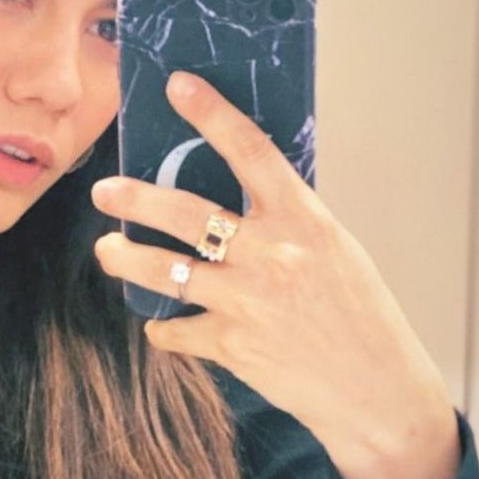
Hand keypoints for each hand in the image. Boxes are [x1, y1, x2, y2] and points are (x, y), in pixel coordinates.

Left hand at [91, 70, 460, 478]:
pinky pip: (176, 330)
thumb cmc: (361, 317)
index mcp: (304, 221)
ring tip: (108, 252)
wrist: (376, 391)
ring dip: (127, 259)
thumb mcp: (337, 252)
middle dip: (135, 198)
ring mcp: (247, 301)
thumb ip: (288, 226)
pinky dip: (165, 329)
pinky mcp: (231, 346)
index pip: (252, 151)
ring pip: (164, 271)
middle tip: (102, 190)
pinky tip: (163, 325)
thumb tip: (239, 202)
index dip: (212, 114)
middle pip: (184, 213)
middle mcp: (271, 254)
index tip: (179, 87)